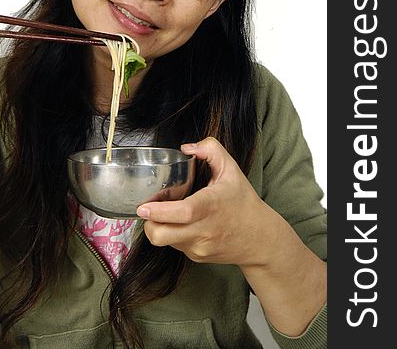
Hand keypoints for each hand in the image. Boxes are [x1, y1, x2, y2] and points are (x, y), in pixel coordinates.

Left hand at [137, 137, 280, 267]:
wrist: (260, 239)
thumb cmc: (243, 201)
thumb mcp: (231, 169)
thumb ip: (210, 149)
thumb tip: (187, 148)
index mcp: (211, 206)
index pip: (183, 212)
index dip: (159, 211)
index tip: (144, 206)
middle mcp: (203, 230)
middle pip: (162, 235)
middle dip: (148, 223)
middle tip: (148, 209)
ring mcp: (199, 247)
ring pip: (165, 241)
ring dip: (159, 227)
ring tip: (167, 213)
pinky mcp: (197, 257)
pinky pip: (175, 246)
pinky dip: (172, 234)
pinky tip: (183, 223)